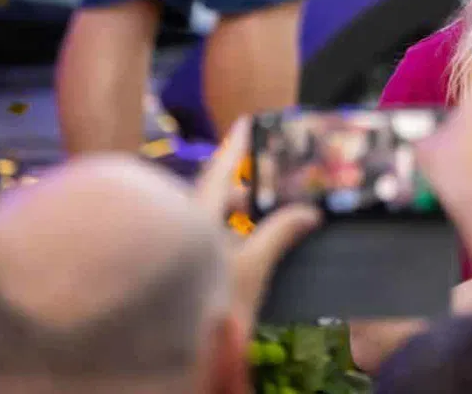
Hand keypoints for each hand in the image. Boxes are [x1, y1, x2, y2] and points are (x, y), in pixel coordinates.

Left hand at [195, 118, 321, 322]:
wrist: (162, 350)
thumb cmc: (206, 299)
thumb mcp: (252, 267)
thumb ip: (280, 234)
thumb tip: (310, 211)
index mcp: (196, 213)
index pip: (220, 170)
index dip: (236, 146)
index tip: (246, 121)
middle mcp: (181, 226)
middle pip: (214, 199)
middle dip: (244, 195)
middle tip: (271, 192)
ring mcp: (176, 251)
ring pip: (209, 227)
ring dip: (238, 225)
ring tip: (266, 230)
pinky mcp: (176, 276)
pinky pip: (206, 250)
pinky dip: (228, 247)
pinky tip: (246, 261)